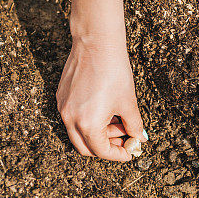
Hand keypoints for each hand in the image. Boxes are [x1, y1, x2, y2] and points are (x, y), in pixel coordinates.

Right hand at [56, 29, 145, 161]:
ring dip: (97, 133)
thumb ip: (133, 125)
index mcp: (88, 123)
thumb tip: (138, 138)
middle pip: (86, 148)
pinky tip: (104, 109)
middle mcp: (70, 118)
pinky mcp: (61, 96)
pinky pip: (72, 118)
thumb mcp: (128, 102)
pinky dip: (88, 121)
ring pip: (78, 133)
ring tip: (117, 120)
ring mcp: (63, 107)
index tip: (130, 151)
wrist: (96, 43)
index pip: (101, 151)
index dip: (118, 154)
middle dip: (106, 147)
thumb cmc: (114, 71)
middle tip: (123, 139)